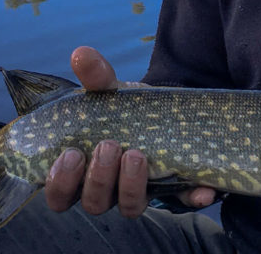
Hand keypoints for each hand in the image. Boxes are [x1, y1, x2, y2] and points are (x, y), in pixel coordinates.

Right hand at [43, 46, 217, 217]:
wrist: (161, 109)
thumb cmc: (123, 108)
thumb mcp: (111, 91)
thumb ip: (96, 77)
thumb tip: (80, 53)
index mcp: (82, 171)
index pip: (58, 195)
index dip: (60, 183)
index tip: (71, 154)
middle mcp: (108, 189)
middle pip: (95, 203)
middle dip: (99, 178)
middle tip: (109, 146)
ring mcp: (140, 192)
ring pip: (130, 206)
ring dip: (132, 186)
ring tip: (137, 154)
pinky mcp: (174, 190)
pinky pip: (182, 201)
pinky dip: (191, 197)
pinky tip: (202, 188)